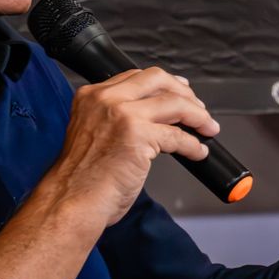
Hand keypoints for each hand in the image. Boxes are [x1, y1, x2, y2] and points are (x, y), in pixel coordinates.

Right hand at [50, 67, 218, 225]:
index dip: (164, 83)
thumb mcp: (93, 132)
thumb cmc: (81, 178)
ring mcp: (123, 115)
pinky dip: (193, 144)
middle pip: (158, 80)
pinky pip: (177, 136)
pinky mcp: (138, 136)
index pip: (136, 77)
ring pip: (174, 104)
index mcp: (91, 96)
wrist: (70, 201)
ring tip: (208, 128)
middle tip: (198, 109)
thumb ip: (115, 117)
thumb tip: (155, 115)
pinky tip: (198, 152)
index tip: (180, 92)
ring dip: (197, 116)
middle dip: (184, 92)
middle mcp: (106, 99)